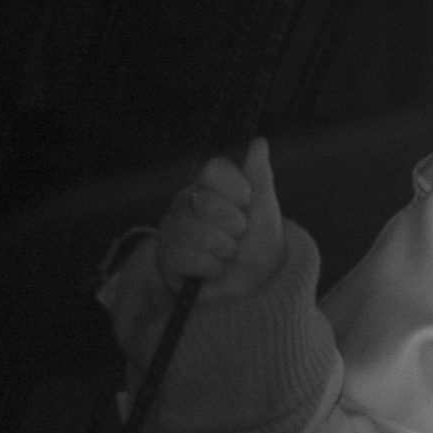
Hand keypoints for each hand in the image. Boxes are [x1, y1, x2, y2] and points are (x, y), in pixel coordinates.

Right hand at [156, 137, 284, 301]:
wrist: (257, 290)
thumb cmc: (261, 249)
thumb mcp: (266, 212)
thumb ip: (259, 177)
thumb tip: (259, 142)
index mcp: (211, 189)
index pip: (214, 169)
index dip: (235, 188)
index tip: (247, 203)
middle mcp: (188, 205)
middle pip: (203, 199)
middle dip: (232, 224)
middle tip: (239, 236)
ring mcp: (174, 231)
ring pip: (191, 229)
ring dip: (222, 248)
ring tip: (228, 257)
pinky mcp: (166, 259)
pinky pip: (181, 255)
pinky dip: (208, 267)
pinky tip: (215, 272)